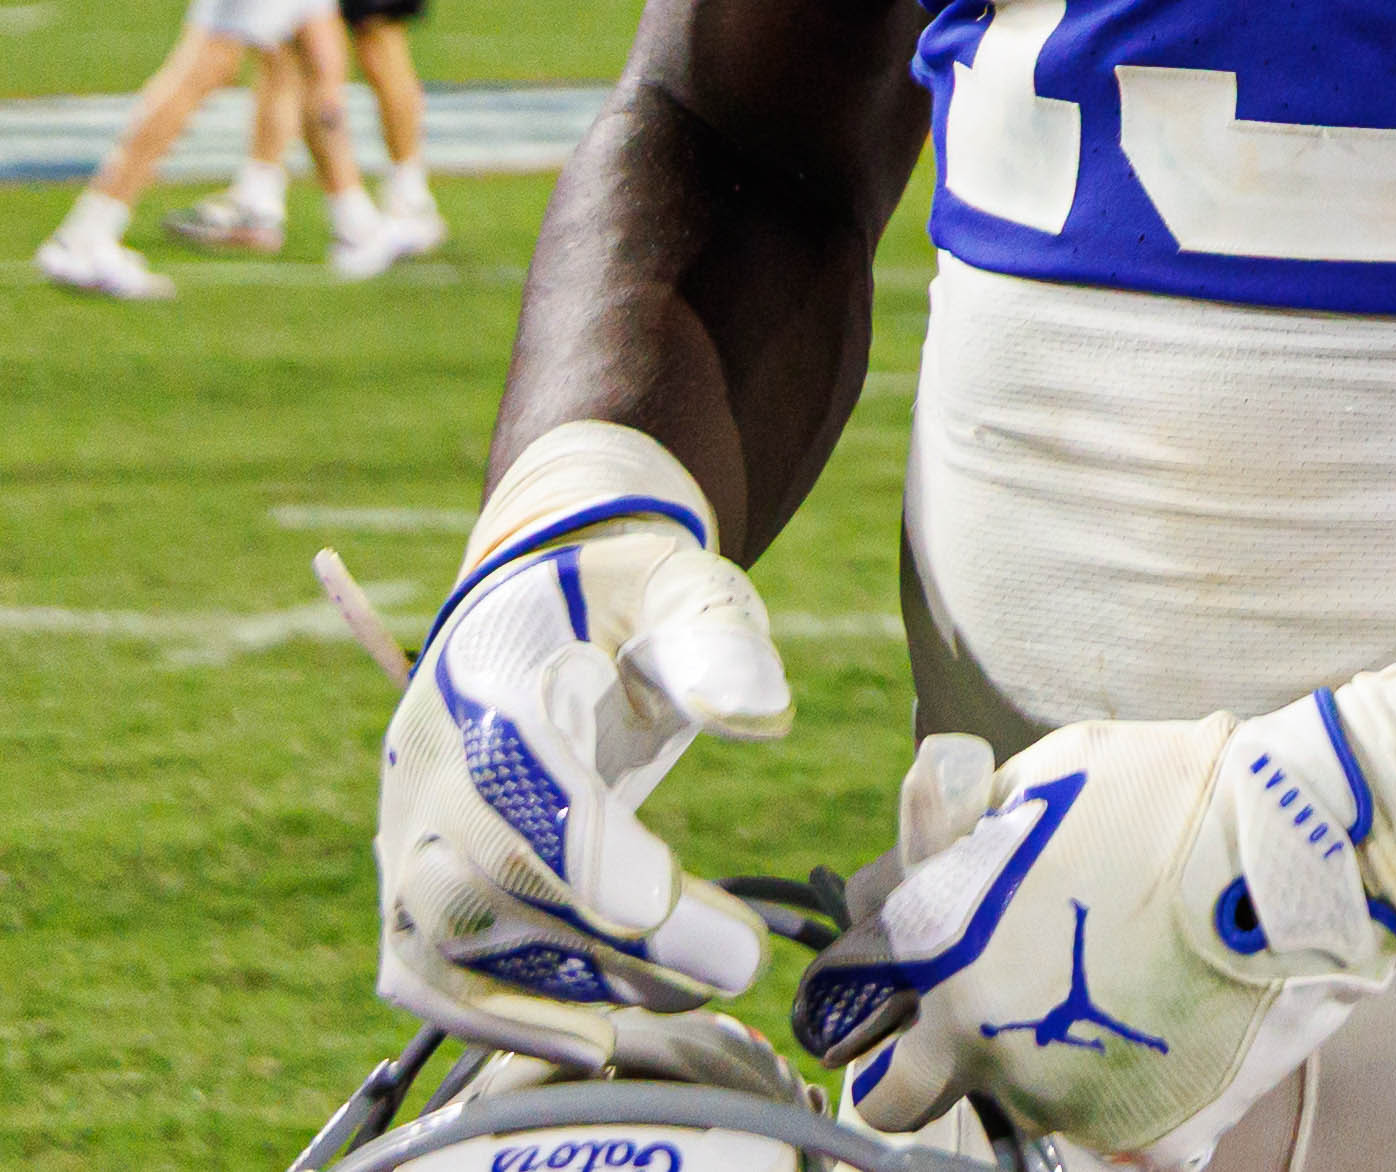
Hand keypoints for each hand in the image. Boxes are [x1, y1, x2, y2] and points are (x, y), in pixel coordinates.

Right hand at [375, 495, 794, 1065]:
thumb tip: (759, 716)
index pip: (516, 783)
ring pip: (450, 942)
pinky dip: (496, 1021)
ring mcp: (405, 830)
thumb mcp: (681, 585)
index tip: (686, 904)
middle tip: (735, 963)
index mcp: (487, 680)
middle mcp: (424, 763)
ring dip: (569, 987)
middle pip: (485, 880)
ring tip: (692, 995)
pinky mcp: (410, 884)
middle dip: (607, 939)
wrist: (531, 607)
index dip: (591, 857)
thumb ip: (717, 636)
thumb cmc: (623, 600)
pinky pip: (423, 974)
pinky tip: (597, 1041)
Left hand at [807, 704, 1395, 1167]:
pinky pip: (1104, 1116)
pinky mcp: (1135, 1130)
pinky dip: (1123, 1076)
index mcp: (941, 944)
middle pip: (898, 1093)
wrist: (1303, 844)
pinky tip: (1168, 1011)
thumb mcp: (1049, 775)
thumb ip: (968, 825)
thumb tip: (935, 838)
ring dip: (1042, 1052)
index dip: (892, 946)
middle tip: (982, 1008)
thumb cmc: (1173, 796)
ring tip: (1121, 979)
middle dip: (918, 1059)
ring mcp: (1054, 1093)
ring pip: (1016, 1095)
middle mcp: (978, 1035)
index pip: (858, 971)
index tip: (929, 935)